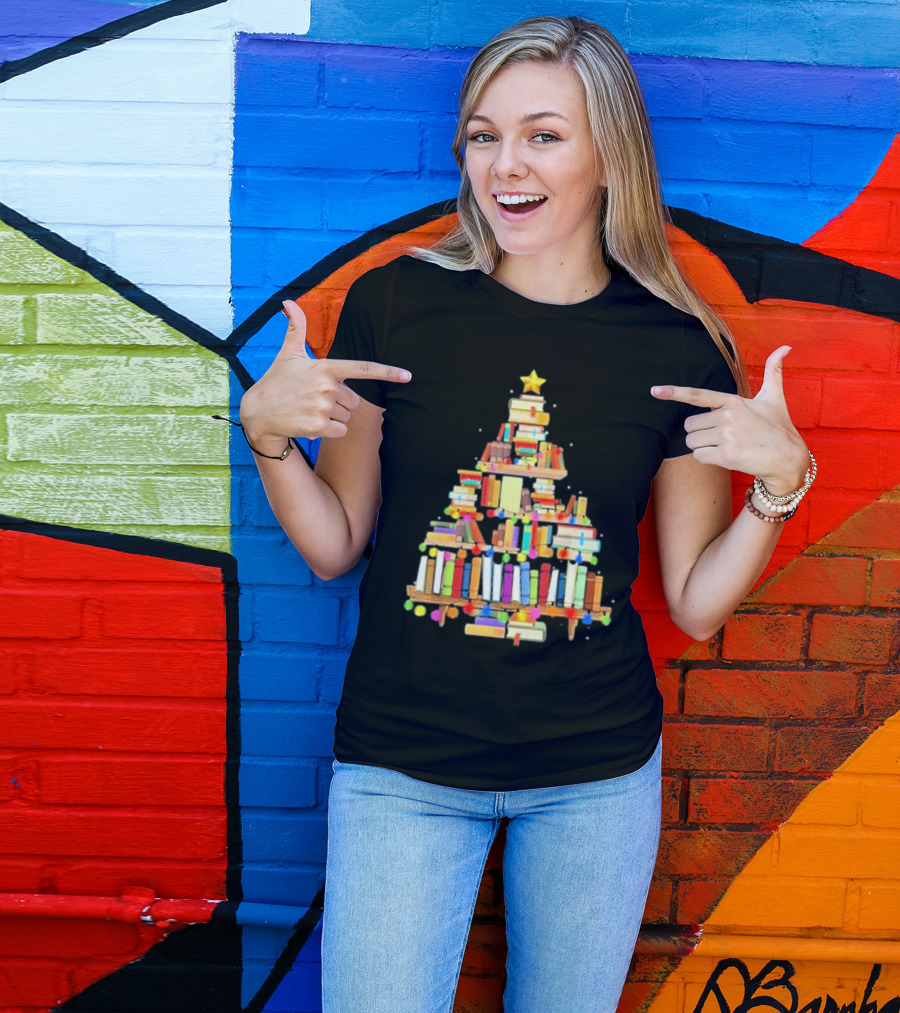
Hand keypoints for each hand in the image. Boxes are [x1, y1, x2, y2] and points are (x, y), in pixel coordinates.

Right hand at [240, 300, 410, 449]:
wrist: (257, 413)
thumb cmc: (276, 381)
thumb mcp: (288, 354)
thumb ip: (296, 328)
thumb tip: (287, 301)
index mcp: (325, 367)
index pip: (362, 368)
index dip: (387, 372)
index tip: (408, 375)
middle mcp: (326, 386)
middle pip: (354, 401)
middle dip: (339, 403)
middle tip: (315, 400)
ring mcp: (322, 407)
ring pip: (347, 418)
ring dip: (333, 418)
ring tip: (310, 411)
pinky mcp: (318, 427)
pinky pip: (340, 432)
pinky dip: (330, 432)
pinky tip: (310, 425)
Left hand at [651, 345, 808, 494]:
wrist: (789, 459)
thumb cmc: (779, 427)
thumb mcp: (774, 397)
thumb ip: (773, 371)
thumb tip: (785, 346)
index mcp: (733, 401)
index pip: (697, 395)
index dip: (674, 392)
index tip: (654, 391)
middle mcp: (727, 416)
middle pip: (689, 426)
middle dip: (699, 433)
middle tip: (721, 437)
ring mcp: (726, 436)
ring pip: (691, 442)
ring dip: (702, 447)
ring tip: (725, 446)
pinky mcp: (726, 455)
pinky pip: (699, 457)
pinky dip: (707, 459)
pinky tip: (725, 457)